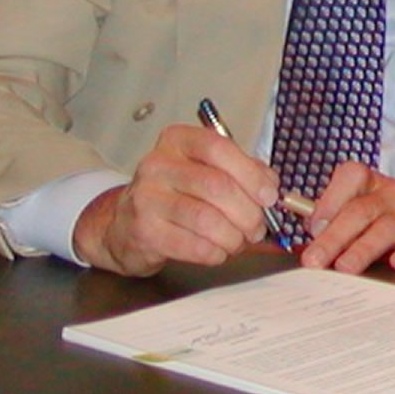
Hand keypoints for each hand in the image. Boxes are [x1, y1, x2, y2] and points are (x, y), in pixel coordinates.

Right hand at [73, 122, 280, 276]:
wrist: (123, 226)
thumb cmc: (175, 195)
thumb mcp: (204, 171)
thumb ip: (240, 171)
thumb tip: (271, 186)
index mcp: (178, 141)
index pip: (219, 148)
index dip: (251, 174)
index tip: (269, 196)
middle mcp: (158, 164)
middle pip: (217, 186)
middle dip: (248, 212)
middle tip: (258, 228)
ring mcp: (147, 198)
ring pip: (206, 219)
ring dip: (233, 236)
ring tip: (239, 242)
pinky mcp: (143, 231)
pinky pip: (193, 245)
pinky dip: (215, 252)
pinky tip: (219, 252)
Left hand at [296, 164, 394, 273]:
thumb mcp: (370, 217)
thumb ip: (339, 224)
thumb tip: (306, 241)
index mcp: (374, 186)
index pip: (350, 176)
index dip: (329, 200)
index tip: (312, 228)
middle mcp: (394, 195)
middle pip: (361, 209)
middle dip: (334, 236)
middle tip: (315, 260)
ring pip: (388, 226)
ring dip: (364, 248)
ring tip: (346, 268)